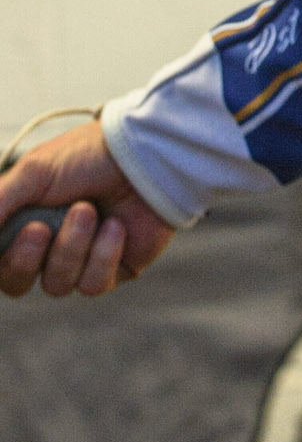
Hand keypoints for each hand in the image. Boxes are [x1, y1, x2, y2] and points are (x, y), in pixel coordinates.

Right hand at [0, 120, 174, 299]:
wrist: (147, 156)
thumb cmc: (88, 157)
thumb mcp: (33, 173)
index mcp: (23, 222)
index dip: (1, 259)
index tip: (20, 236)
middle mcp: (48, 246)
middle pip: (16, 283)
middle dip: (25, 259)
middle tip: (41, 229)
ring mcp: (80, 261)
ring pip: (56, 285)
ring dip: (71, 247)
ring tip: (91, 211)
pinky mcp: (113, 271)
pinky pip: (93, 285)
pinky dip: (103, 254)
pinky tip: (117, 227)